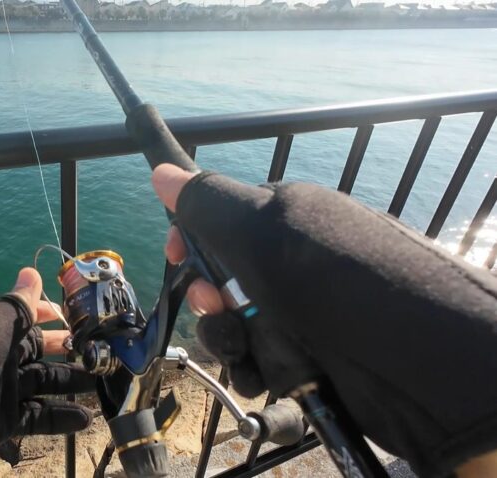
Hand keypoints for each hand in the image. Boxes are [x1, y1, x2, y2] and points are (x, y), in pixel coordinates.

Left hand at [0, 268, 94, 477]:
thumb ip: (13, 307)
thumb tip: (32, 271)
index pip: (22, 315)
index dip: (50, 314)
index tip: (81, 316)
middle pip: (37, 350)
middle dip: (70, 351)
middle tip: (104, 354)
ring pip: (41, 384)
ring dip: (71, 384)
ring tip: (103, 387)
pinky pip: (34, 417)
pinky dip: (58, 418)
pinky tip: (84, 420)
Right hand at [151, 163, 496, 477]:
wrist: (426, 366)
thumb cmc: (343, 282)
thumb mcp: (270, 231)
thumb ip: (211, 204)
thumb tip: (161, 172)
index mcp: (286, 222)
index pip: (221, 221)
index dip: (192, 240)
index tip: (175, 254)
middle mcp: (290, 268)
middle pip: (219, 282)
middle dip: (210, 301)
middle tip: (222, 308)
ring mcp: (299, 317)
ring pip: (233, 330)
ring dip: (230, 342)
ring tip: (254, 350)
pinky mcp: (308, 363)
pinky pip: (258, 366)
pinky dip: (258, 371)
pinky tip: (274, 373)